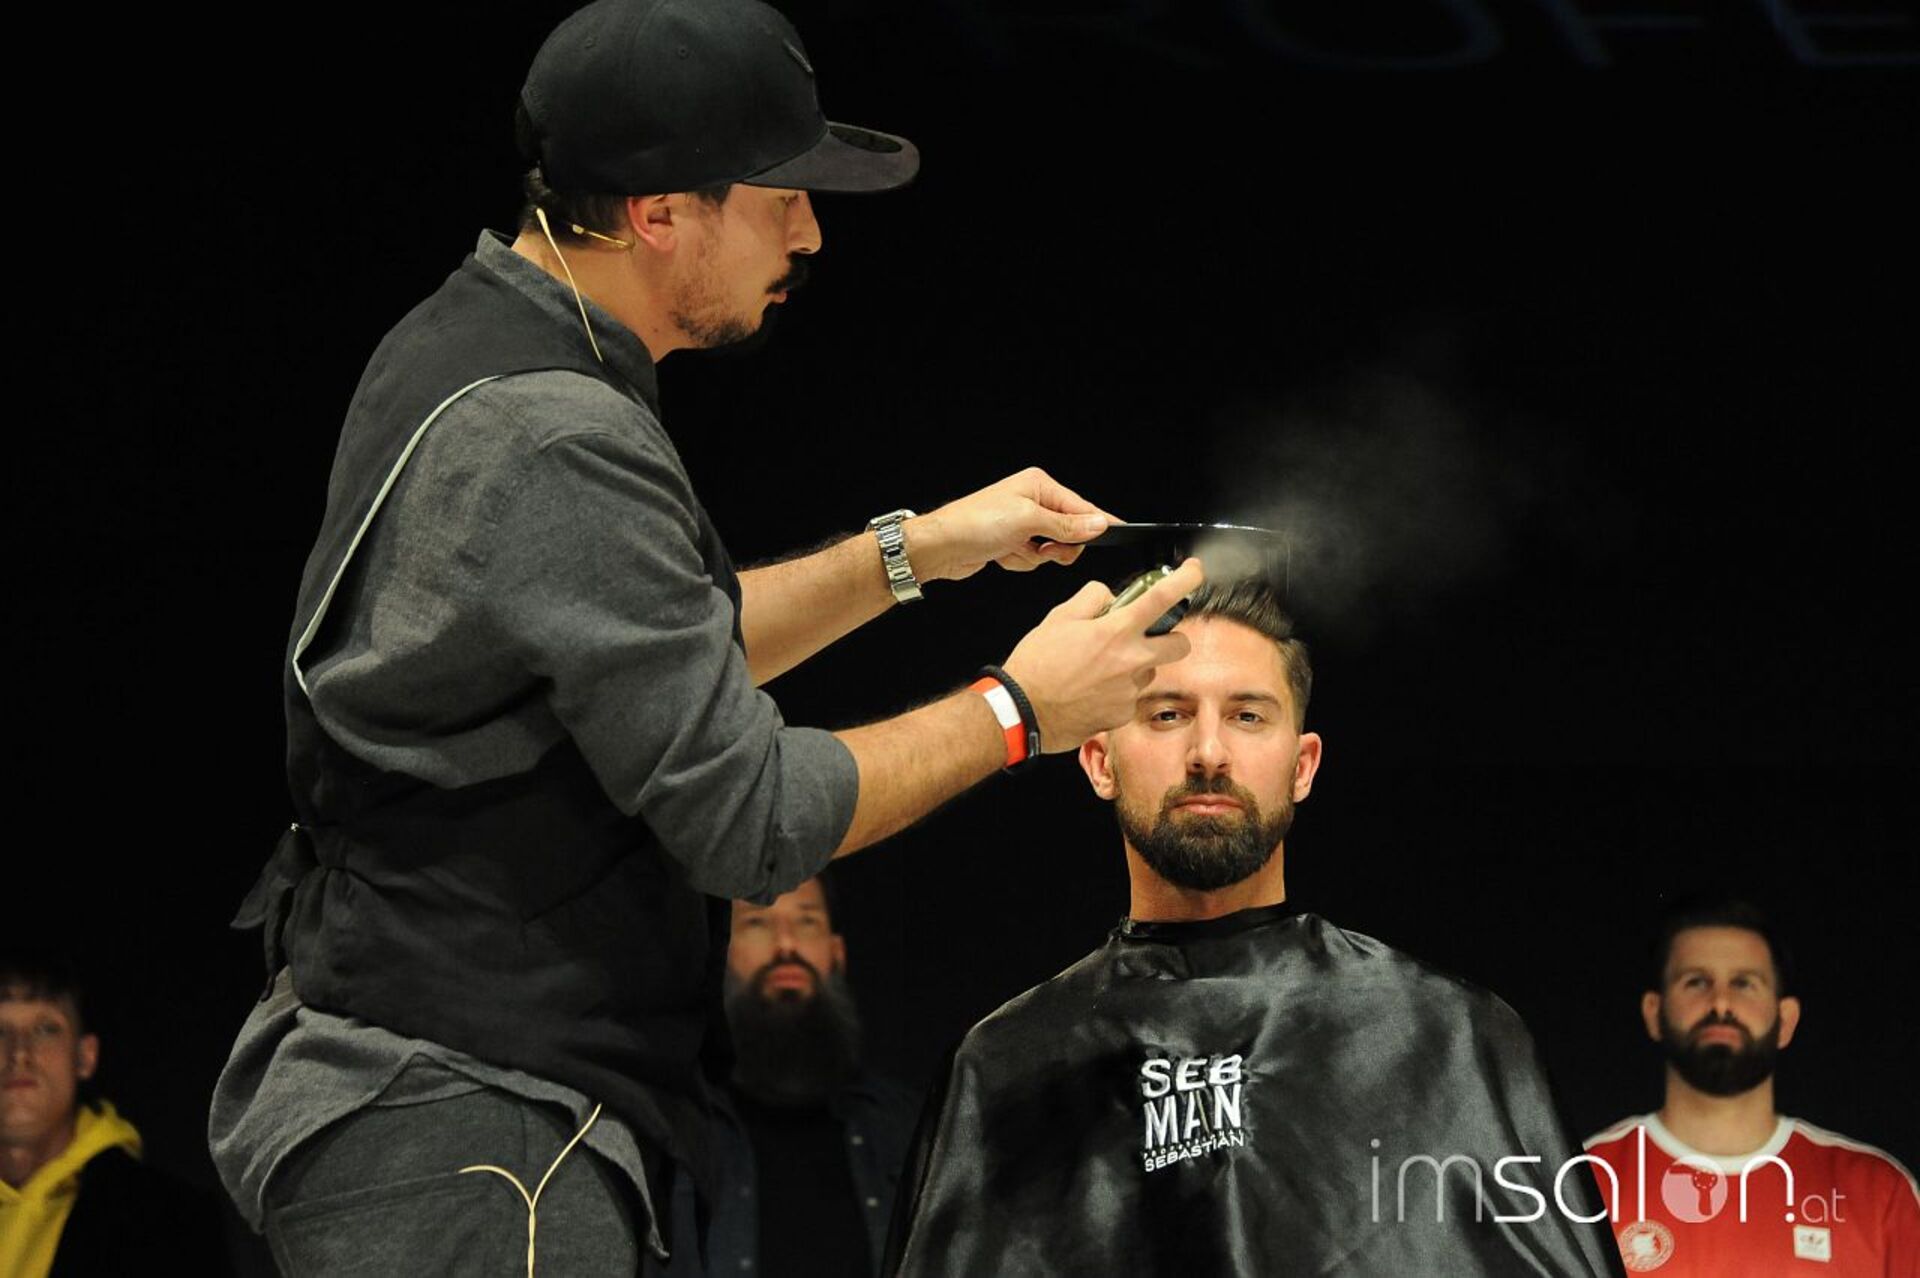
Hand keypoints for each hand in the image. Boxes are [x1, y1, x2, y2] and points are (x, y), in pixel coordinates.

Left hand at [906, 467, 1116, 581]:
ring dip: (1034, 556)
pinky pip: (1033, 558)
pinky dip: (1021, 561)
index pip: (1080, 506)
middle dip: (1056, 546)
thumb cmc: (975, 523)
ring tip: (1014, 549)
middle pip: (1069, 531)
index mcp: (1038, 485)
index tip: (1118, 533)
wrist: (941, 547)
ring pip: (1052, 549)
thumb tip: (1097, 524)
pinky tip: (1003, 555)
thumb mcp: (1028, 522)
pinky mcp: (1012, 542)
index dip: (1096, 523)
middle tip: (1044, 549)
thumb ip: (1066, 526)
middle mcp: (1032, 501)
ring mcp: (1022, 523)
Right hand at [1000, 558, 1204, 751]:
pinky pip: (1131, 697)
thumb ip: (1092, 599)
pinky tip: (1094, 690)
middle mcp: (1130, 661)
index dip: (1186, 579)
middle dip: (1171, 637)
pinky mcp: (1122, 715)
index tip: (1193, 572)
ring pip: (1151, 672)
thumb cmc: (1036, 665)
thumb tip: (1109, 597)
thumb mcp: (1059, 617)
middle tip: (1149, 636)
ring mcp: (1129, 691)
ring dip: (1137, 665)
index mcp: (1116, 631)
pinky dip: (1119, 691)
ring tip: (1102, 669)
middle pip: (1180, 645)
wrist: (1023, 711)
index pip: (1162, 597)